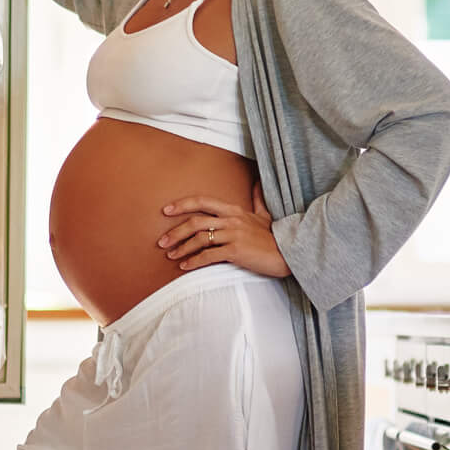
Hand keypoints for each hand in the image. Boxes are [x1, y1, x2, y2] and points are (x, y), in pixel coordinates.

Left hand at [158, 181, 291, 277]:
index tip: (166, 211)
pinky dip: (194, 261)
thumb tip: (257, 183)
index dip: (183, 205)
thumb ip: (257, 199)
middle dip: (175, 232)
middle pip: (196, 221)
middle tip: (161, 242)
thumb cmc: (274, 236)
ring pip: (200, 238)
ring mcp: (233, 234)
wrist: (288, 253)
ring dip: (182, 248)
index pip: (203, 202)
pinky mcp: (236, 250)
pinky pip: (209, 256)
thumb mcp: (265, 214)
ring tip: (171, 256)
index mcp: (234, 210)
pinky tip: (185, 267)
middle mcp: (231, 219)